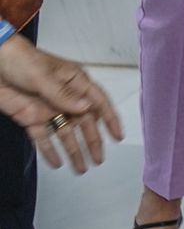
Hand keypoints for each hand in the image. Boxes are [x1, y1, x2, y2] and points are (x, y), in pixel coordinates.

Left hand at [0, 38, 121, 173]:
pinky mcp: (30, 118)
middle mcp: (65, 97)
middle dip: (92, 141)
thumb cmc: (21, 61)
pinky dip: (49, 151)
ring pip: (65, 133)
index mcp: (75, 82)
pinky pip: (43, 137)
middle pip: (83, 122)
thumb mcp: (44, 77)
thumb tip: (86, 107)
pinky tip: (57, 163)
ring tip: (81, 168)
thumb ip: (64, 95)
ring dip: (73, 150)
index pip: (98, 102)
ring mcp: (48, 109)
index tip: (117, 136)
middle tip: (98, 160)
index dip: (109, 119)